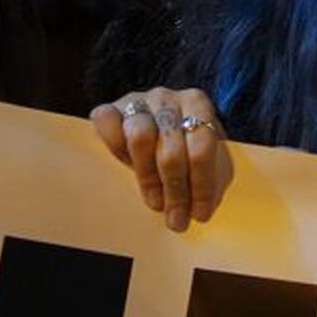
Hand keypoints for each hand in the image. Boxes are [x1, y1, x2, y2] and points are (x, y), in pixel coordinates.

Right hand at [90, 87, 233, 231]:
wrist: (161, 123)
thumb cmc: (188, 144)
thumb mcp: (207, 155)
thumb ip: (209, 177)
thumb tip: (199, 212)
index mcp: (197, 102)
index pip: (202, 147)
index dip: (202, 185)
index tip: (200, 214)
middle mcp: (167, 97)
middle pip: (171, 149)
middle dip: (176, 191)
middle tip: (176, 219)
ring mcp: (137, 100)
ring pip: (140, 138)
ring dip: (148, 178)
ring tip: (155, 201)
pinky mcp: (111, 107)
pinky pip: (108, 124)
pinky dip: (115, 147)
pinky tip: (126, 166)